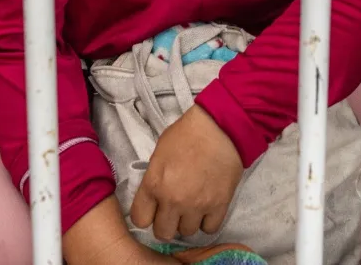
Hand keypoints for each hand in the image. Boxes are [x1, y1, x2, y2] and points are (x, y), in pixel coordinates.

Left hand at [131, 105, 243, 241]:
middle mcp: (173, 200)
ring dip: (188, 221)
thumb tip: (154, 197)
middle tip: (173, 210)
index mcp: (154, 184)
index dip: (146, 215)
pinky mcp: (219, 206)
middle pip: (163, 233)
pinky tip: (207, 208)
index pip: (140, 220)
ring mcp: (197, 205)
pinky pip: (209, 229)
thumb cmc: (186, 135)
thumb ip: (154, 180)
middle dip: (166, 223)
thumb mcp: (159, 154)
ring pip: (187, 232)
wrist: (220, 127)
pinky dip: (207, 221)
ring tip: (192, 206)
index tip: (152, 209)